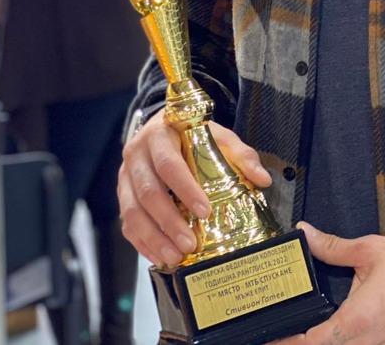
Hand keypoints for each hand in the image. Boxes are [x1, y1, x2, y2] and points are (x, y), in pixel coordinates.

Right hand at [118, 111, 271, 267]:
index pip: (169, 164)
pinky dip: (142, 243)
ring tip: (175, 256)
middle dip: (169, 221)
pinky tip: (160, 256)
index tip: (205, 210)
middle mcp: (136, 155)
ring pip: (132, 211)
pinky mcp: (121, 196)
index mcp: (159, 135)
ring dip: (154, 237)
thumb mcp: (217, 134)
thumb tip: (263, 179)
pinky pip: (126, 224)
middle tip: (190, 243)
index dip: (185, 189)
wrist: (162, 127)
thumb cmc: (190, 133)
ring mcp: (124, 177)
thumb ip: (240, 154)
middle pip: (148, 191)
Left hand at [275, 222, 384, 344]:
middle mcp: (364, 341)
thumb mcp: (369, 249)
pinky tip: (324, 326)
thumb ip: (333, 246)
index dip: (288, 341)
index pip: (312, 342)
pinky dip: (335, 340)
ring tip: (295, 327)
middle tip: (276, 329)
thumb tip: (305, 234)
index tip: (269, 334)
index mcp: (356, 321)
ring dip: (317, 341)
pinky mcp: (384, 343)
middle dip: (298, 342)